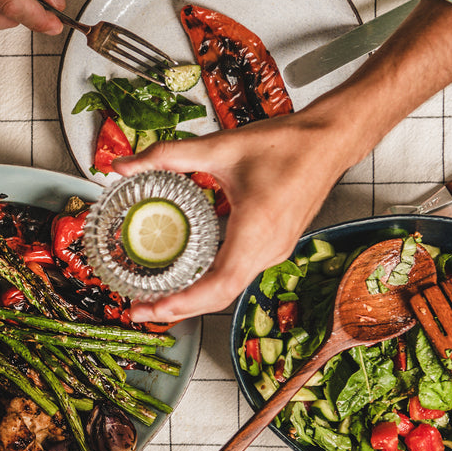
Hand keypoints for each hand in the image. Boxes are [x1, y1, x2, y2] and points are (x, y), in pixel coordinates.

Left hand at [113, 106, 365, 322]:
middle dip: (179, 308)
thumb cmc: (286, 144)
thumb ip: (167, 155)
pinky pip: (238, 274)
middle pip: (219, 296)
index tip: (153, 309)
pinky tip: (186, 276)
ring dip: (194, 299)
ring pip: (229, 288)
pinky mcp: (275, 246)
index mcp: (256, 230)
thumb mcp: (220, 146)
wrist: (329, 140)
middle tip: (140, 310)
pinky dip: (210, 283)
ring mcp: (275, 251)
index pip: (218, 285)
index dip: (183, 303)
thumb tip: (121, 165)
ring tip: (157, 299)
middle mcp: (268, 249)